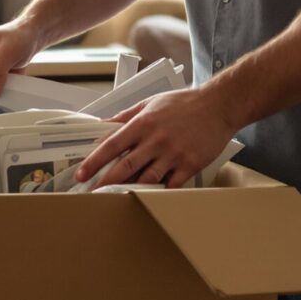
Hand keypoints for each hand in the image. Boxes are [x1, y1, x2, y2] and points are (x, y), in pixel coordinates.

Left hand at [76, 88, 238, 188]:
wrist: (218, 106)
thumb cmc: (183, 103)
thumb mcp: (150, 103)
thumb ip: (125, 116)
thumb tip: (102, 125)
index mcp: (143, 123)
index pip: (112, 144)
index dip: (94, 161)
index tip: (82, 173)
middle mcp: (156, 140)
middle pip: (125, 166)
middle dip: (106, 181)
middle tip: (92, 192)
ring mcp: (174, 154)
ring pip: (146, 178)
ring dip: (130, 188)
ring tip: (117, 196)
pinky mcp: (190, 164)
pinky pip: (170, 184)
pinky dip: (158, 190)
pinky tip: (148, 194)